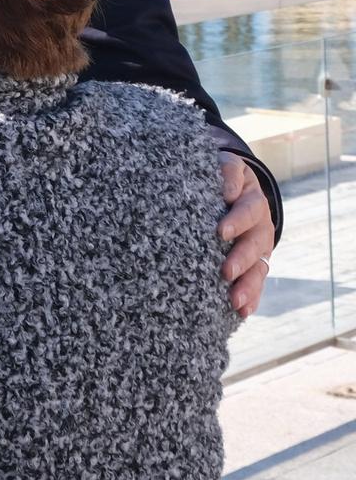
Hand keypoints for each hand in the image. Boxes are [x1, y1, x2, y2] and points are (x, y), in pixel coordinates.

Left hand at [218, 153, 272, 317]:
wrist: (227, 188)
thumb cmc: (220, 177)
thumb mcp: (225, 166)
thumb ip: (228, 173)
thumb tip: (229, 190)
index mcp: (251, 201)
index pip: (246, 210)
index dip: (236, 221)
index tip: (221, 232)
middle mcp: (259, 227)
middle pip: (255, 245)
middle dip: (241, 259)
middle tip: (225, 272)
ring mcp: (258, 248)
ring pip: (258, 269)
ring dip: (248, 286)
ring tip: (236, 302)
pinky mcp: (252, 265)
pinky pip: (254, 284)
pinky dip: (251, 299)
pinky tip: (241, 313)